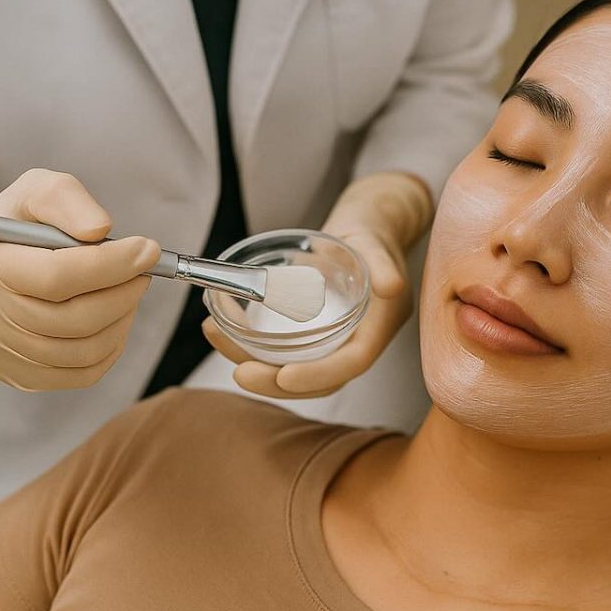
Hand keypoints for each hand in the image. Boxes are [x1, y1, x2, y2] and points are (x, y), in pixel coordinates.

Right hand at [0, 168, 160, 390]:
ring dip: (122, 320)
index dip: (111, 265)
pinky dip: (110, 348)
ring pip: (83, 351)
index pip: (56, 276)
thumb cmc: (10, 226)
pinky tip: (115, 320)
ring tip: (130, 291)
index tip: (147, 250)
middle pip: (74, 319)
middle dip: (124, 293)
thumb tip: (100, 230)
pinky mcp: (16, 375)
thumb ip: (65, 200)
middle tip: (144, 271)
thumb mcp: (31, 192)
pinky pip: (80, 374)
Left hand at [203, 171, 432, 397]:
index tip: (284, 376)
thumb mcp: (375, 242)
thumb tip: (391, 286)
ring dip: (256, 365)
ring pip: (297, 368)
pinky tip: (221, 327)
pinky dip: (251, 345)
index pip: (352, 363)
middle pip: (320, 380)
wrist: (364, 227)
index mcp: (378, 327)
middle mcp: (356, 340)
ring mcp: (332, 339)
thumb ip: (383, 265)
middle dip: (278, 383)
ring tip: (219, 338)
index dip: (319, 375)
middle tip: (241, 375)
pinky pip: (283, 350)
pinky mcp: (310, 332)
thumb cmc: (371, 232)